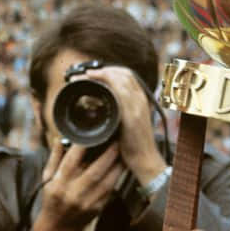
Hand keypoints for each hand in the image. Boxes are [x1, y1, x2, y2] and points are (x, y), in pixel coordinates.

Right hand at [33, 136, 123, 230]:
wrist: (58, 227)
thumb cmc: (51, 199)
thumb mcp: (47, 178)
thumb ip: (54, 158)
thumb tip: (60, 138)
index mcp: (59, 184)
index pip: (71, 161)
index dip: (83, 146)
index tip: (92, 134)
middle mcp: (74, 193)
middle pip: (95, 171)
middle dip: (108, 154)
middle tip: (116, 140)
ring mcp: (87, 203)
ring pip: (107, 181)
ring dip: (117, 165)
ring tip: (123, 151)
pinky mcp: (98, 208)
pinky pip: (110, 190)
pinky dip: (117, 177)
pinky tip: (121, 167)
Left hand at [84, 65, 164, 187]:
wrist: (144, 161)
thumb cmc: (134, 145)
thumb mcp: (128, 123)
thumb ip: (120, 110)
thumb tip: (103, 104)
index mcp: (140, 100)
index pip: (128, 75)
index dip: (111, 70)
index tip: (94, 73)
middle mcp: (141, 100)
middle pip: (124, 73)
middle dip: (103, 69)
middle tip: (85, 73)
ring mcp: (138, 106)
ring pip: (122, 78)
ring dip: (101, 73)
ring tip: (84, 76)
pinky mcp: (132, 115)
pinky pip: (120, 91)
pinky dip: (106, 82)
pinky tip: (94, 82)